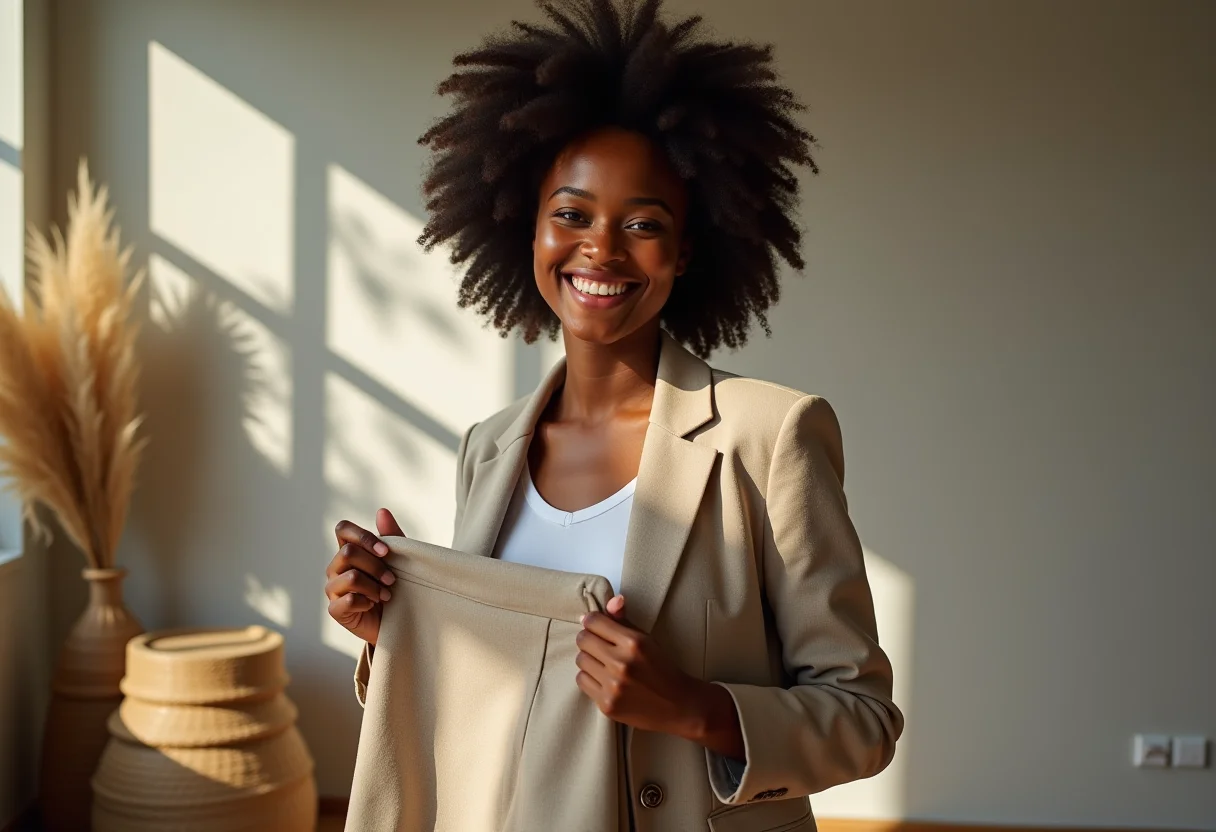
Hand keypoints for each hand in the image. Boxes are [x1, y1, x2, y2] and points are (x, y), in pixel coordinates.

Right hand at [324, 509, 402, 645]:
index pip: (343, 529)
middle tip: (392, 580)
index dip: (363, 536)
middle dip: (376, 566)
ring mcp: (333, 589)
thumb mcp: (398, 560)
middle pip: (348, 553)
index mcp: (349, 551)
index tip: (387, 551)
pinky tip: (373, 606)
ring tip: (387, 595)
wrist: (398, 621)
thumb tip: (381, 511)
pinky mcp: (335, 610)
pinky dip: (367, 602)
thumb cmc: (395, 586)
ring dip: (374, 586)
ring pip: (350, 577)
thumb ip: (392, 536)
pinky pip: (348, 600)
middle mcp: (336, 568)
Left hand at [574, 595, 744, 759]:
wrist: (677, 705)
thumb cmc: (661, 668)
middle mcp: (622, 663)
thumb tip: (610, 602)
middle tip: (599, 644)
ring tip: (604, 663)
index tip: (595, 625)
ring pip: (581, 660)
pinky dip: (590, 677)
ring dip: (589, 659)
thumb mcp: (646, 639)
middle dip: (589, 639)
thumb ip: (625, 619)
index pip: (594, 622)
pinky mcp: (607, 704)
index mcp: (633, 643)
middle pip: (583, 640)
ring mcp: (613, 686)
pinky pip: (582, 681)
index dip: (592, 621)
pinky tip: (604, 678)